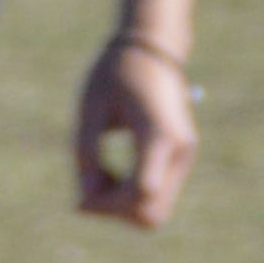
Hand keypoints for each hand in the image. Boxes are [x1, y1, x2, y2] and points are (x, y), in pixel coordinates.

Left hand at [75, 34, 197, 230]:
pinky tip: (110, 171)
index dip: (107, 204)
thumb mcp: (90, 110)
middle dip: (113, 209)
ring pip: (155, 210)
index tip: (79, 193)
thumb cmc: (116, 74)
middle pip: (151, 212)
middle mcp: (180, 151)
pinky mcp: (179, 158)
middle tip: (87, 180)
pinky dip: (129, 195)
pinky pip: (155, 195)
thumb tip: (85, 199)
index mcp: (159, 136)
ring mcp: (184, 156)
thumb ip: (86, 153)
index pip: (141, 193)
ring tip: (98, 172)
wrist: (152, 51)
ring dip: (121, 204)